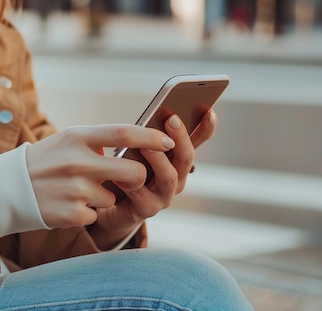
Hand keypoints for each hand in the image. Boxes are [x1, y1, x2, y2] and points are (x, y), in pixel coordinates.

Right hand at [25, 124, 175, 228]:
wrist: (8, 189)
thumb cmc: (45, 161)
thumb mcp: (67, 140)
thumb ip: (99, 140)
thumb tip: (138, 143)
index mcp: (78, 137)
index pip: (125, 133)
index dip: (151, 137)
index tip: (168, 141)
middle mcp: (78, 162)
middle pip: (134, 172)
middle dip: (138, 177)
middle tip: (129, 177)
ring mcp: (75, 190)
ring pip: (113, 197)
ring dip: (102, 197)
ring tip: (77, 191)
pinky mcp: (71, 214)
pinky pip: (95, 214)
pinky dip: (86, 212)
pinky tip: (67, 204)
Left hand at [92, 110, 217, 244]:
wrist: (111, 205)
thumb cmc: (126, 171)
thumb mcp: (137, 148)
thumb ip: (147, 135)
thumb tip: (154, 113)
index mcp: (177, 160)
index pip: (197, 141)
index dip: (206, 128)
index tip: (210, 111)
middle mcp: (177, 177)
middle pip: (186, 158)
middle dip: (180, 138)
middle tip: (171, 119)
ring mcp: (165, 195)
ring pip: (169, 177)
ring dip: (158, 160)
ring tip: (144, 145)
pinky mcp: (147, 209)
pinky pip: (141, 195)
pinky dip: (130, 182)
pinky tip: (118, 171)